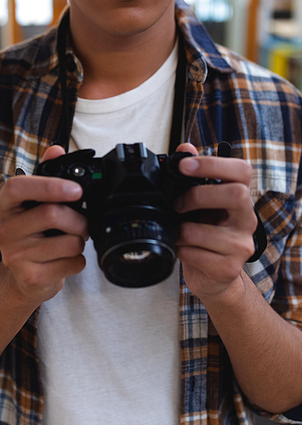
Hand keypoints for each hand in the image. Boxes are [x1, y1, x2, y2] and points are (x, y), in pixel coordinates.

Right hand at [0, 146, 88, 305]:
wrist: (25, 278)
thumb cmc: (32, 233)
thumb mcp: (35, 203)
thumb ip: (46, 174)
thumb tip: (56, 150)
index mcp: (4, 205)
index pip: (17, 187)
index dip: (49, 185)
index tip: (76, 189)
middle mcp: (4, 229)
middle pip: (51, 214)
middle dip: (78, 218)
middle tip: (83, 222)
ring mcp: (14, 255)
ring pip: (67, 242)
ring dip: (80, 240)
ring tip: (73, 240)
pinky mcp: (30, 277)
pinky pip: (71, 263)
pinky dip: (78, 260)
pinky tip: (67, 259)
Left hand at [174, 143, 256, 301]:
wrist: (214, 276)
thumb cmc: (207, 235)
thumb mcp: (200, 204)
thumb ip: (194, 175)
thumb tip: (185, 148)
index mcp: (239, 198)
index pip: (242, 170)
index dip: (213, 163)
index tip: (184, 165)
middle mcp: (246, 219)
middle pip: (237, 195)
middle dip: (200, 195)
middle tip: (179, 204)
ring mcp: (241, 245)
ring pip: (211, 232)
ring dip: (184, 230)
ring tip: (178, 232)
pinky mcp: (229, 267)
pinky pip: (199, 255)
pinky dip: (182, 251)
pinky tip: (181, 249)